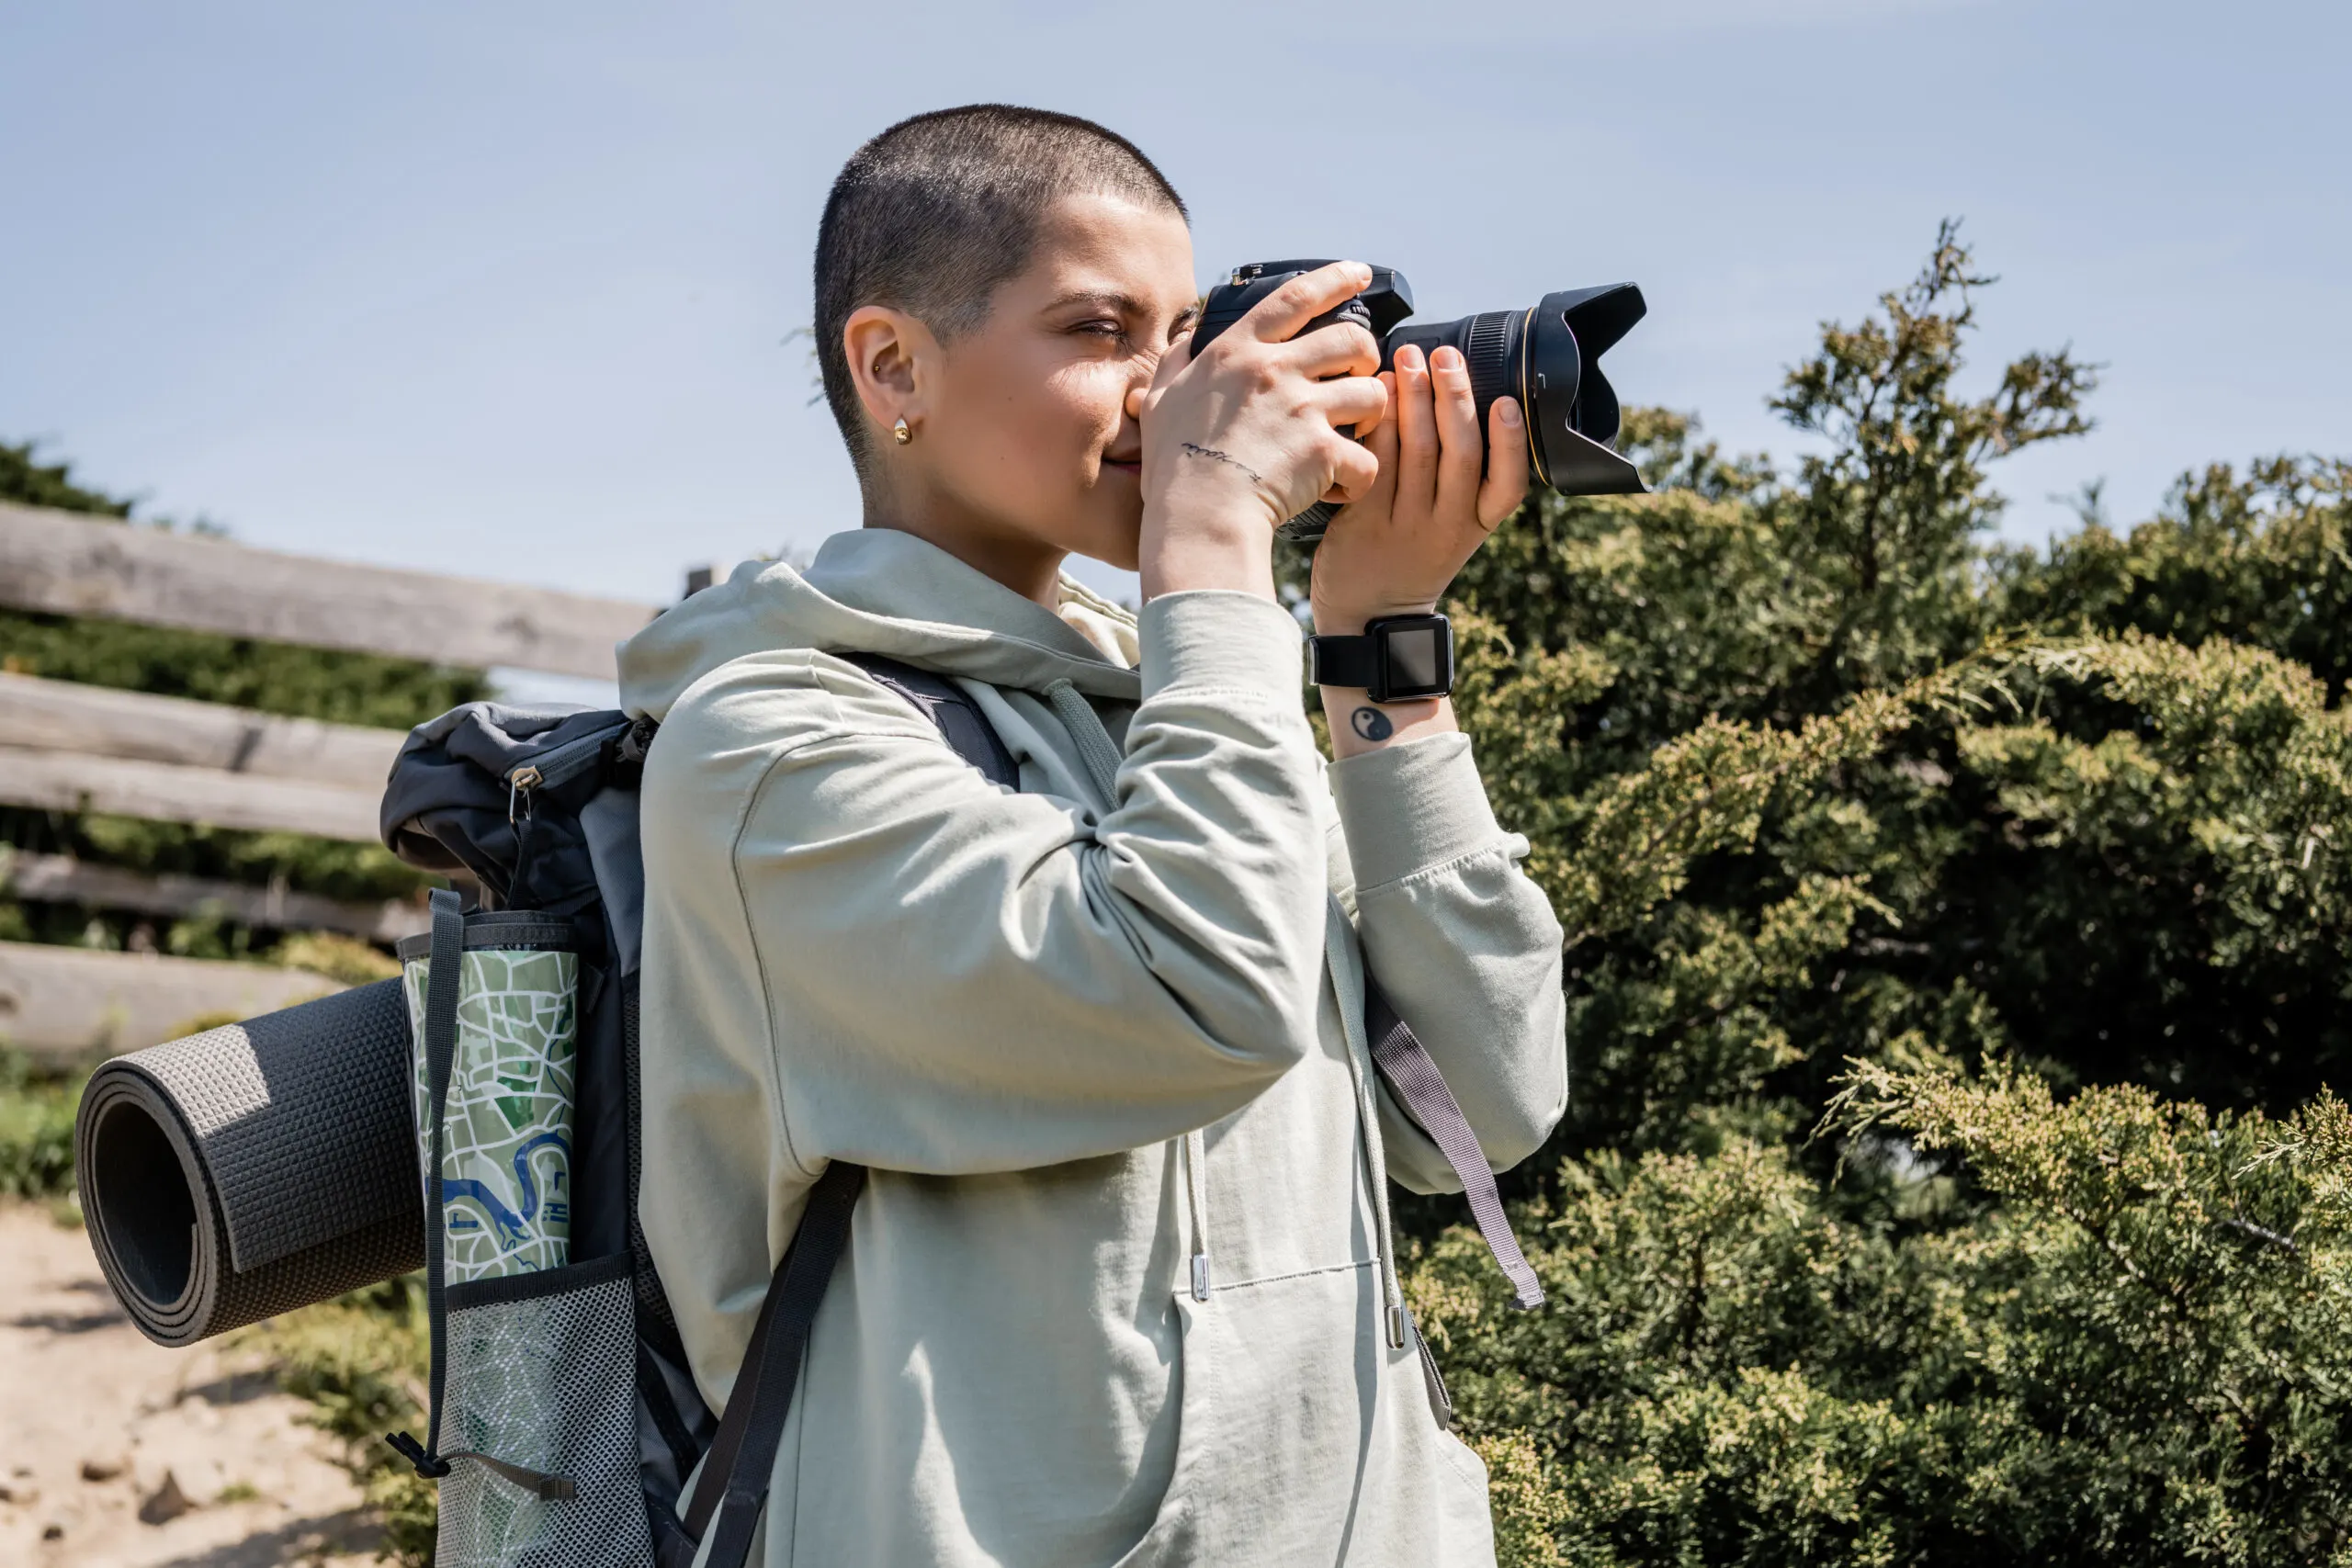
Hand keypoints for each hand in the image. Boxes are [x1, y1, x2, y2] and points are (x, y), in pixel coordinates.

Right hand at [1134, 262, 1390, 600]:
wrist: (1197, 516)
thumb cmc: (1174, 466)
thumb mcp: (1161, 401)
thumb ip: (1177, 362)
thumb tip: (1186, 335)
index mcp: (1238, 353)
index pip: (1296, 297)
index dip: (1335, 279)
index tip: (1359, 274)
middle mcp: (1275, 371)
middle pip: (1351, 338)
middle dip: (1366, 354)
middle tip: (1360, 373)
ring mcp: (1303, 409)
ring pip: (1373, 393)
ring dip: (1372, 415)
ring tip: (1356, 433)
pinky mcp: (1324, 451)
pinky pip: (1367, 458)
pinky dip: (1359, 477)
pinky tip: (1340, 489)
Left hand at [1309, 342, 1528, 634]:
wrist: (1368, 614)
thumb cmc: (1411, 556)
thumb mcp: (1453, 527)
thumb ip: (1460, 476)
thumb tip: (1457, 393)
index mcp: (1476, 524)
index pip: (1508, 484)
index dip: (1511, 443)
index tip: (1507, 402)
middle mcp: (1446, 525)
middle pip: (1460, 454)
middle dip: (1455, 397)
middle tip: (1444, 354)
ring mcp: (1404, 525)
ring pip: (1417, 452)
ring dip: (1415, 399)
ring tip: (1409, 357)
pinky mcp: (1363, 522)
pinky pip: (1376, 464)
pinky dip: (1379, 425)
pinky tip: (1377, 392)